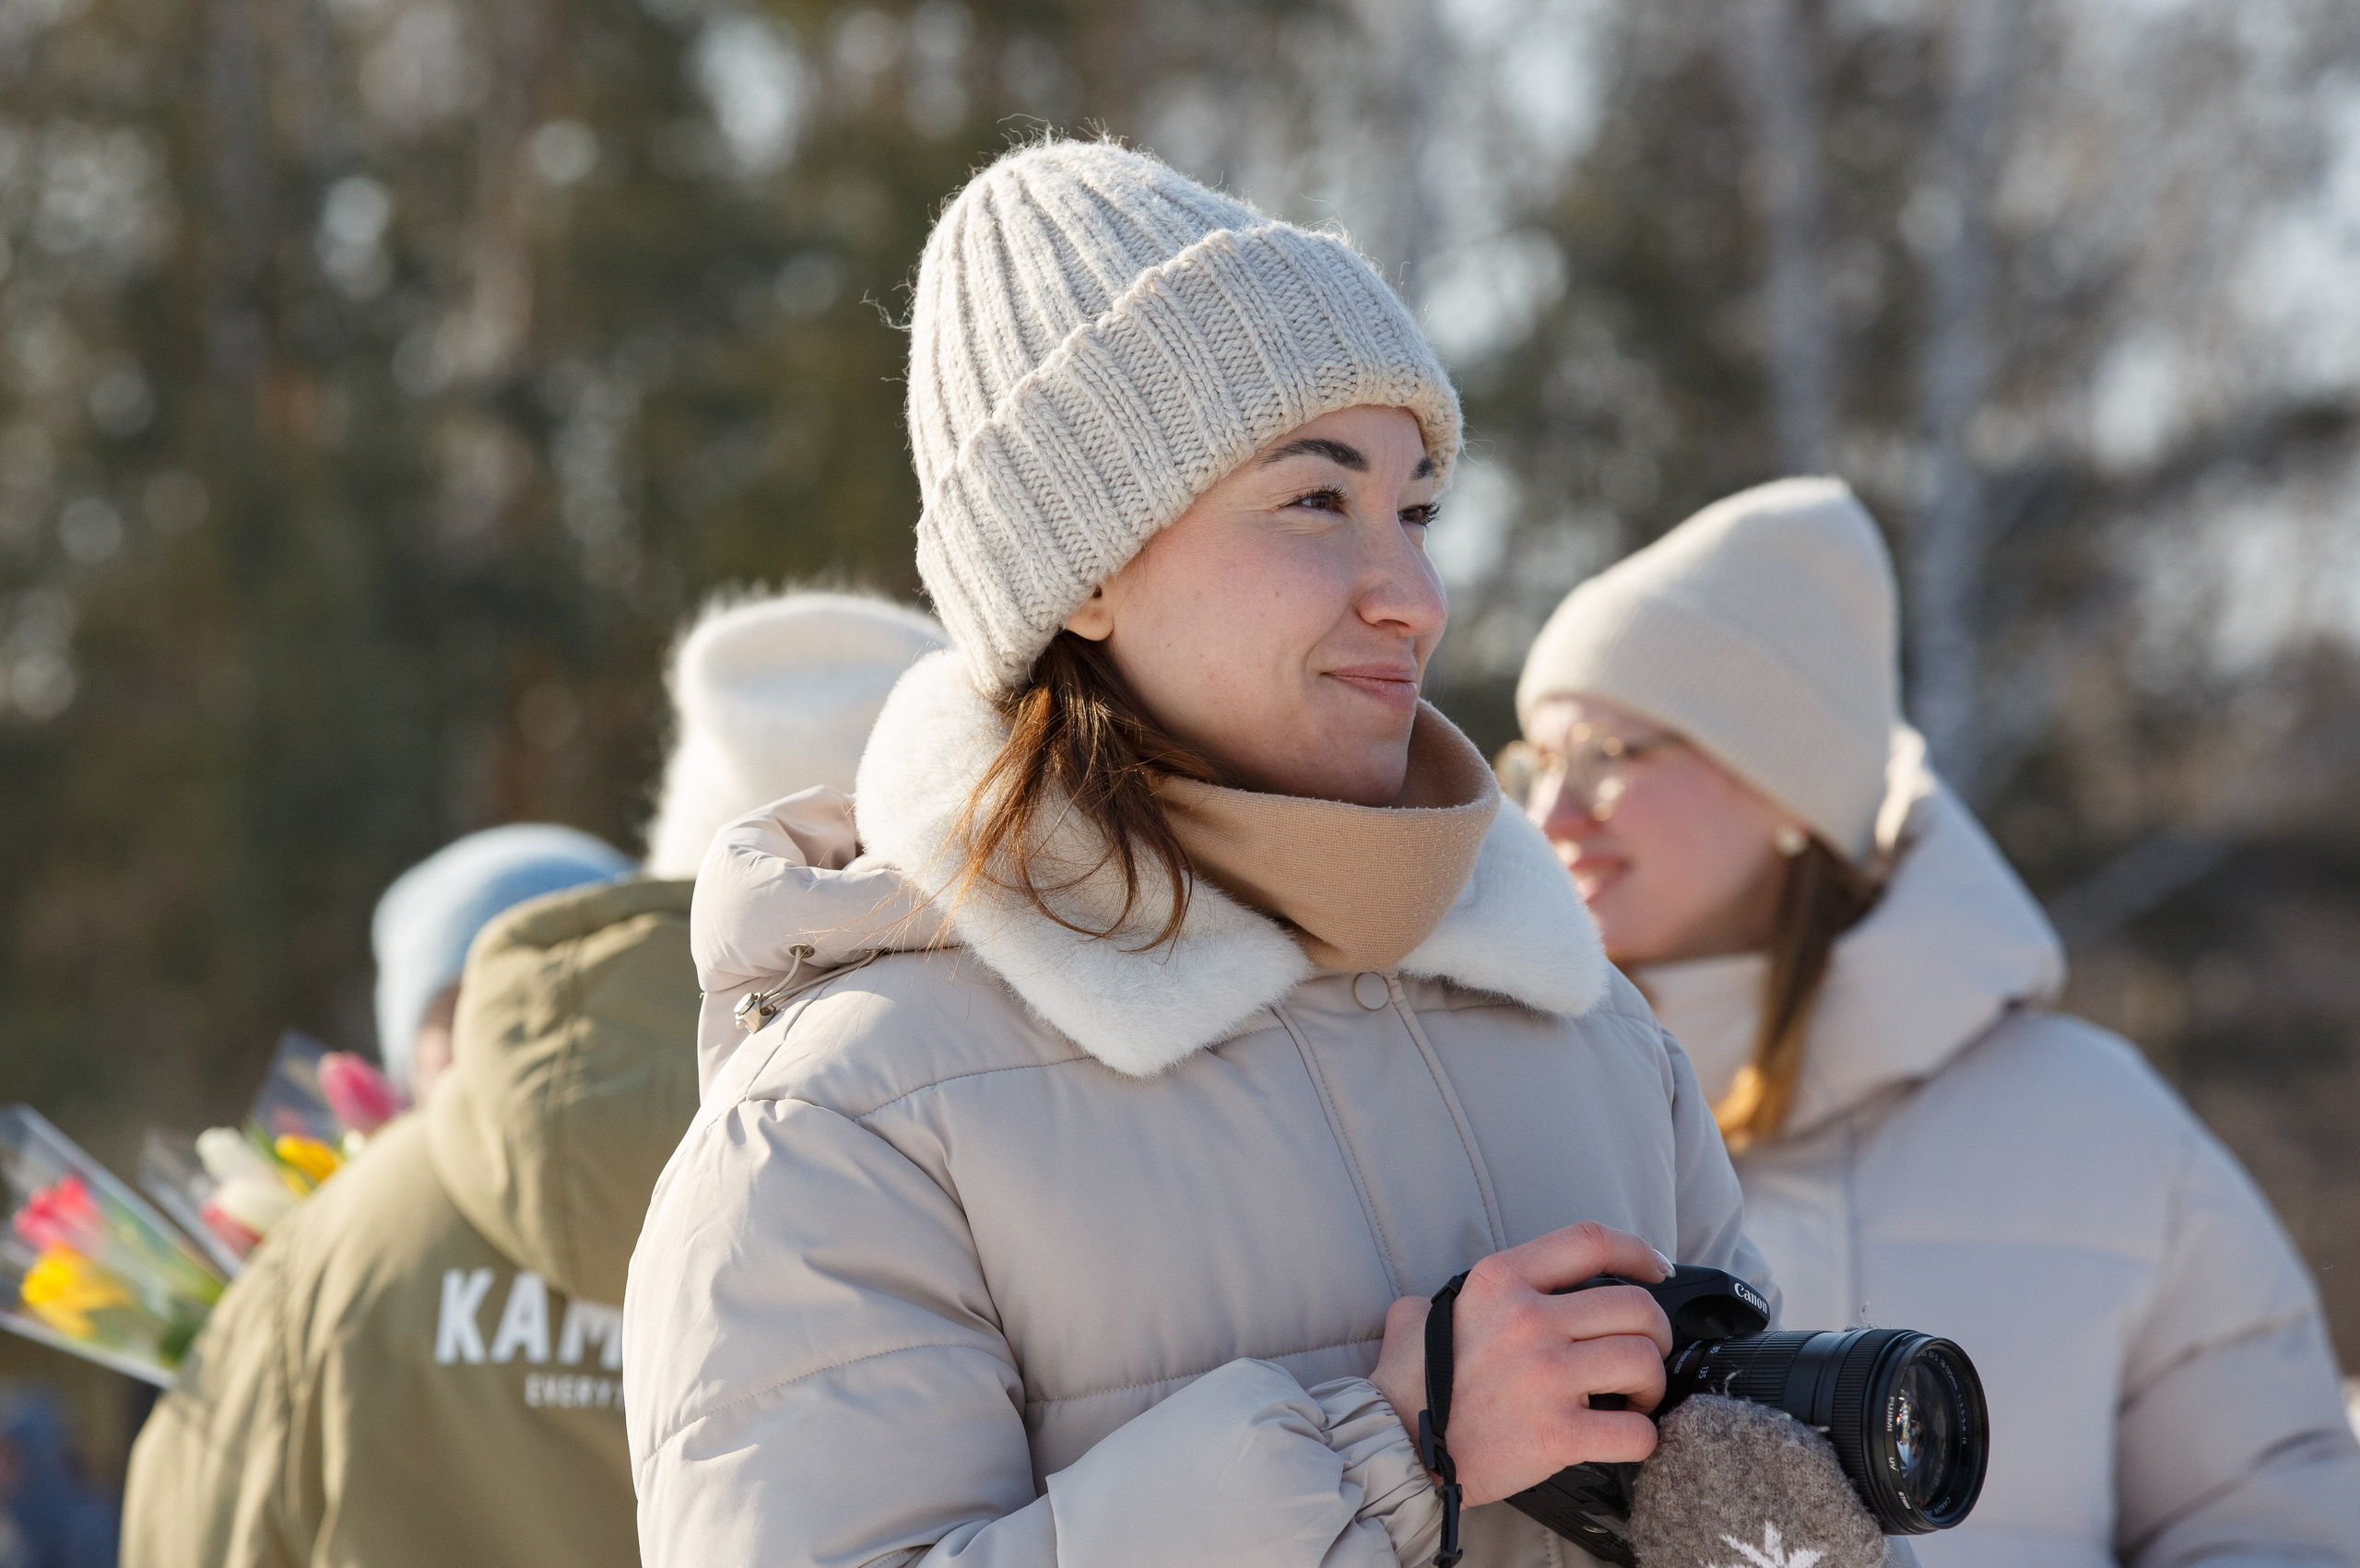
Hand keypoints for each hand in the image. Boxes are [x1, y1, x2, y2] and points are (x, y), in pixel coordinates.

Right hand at [1370, 1222, 1675, 1505]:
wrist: (1394, 1447)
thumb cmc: (1407, 1385)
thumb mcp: (1418, 1316)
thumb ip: (1444, 1300)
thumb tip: (1443, 1304)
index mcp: (1500, 1281)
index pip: (1590, 1241)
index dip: (1638, 1251)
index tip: (1657, 1270)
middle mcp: (1528, 1320)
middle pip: (1636, 1307)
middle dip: (1655, 1332)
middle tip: (1643, 1354)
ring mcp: (1545, 1376)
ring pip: (1643, 1361)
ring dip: (1651, 1384)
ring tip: (1633, 1398)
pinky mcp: (1555, 1433)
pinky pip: (1633, 1431)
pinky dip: (1642, 1437)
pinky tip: (1625, 1436)